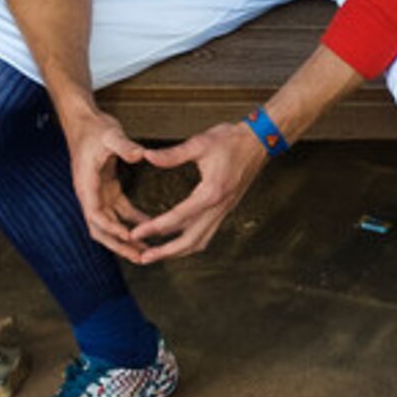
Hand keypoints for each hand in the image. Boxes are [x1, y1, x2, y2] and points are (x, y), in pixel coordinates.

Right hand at [62, 106, 154, 262]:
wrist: (84, 121)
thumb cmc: (94, 128)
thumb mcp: (110, 134)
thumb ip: (123, 145)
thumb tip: (140, 155)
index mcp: (86, 185)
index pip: (95, 214)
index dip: (111, 227)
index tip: (129, 236)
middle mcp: (89, 194)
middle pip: (101, 229)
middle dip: (119, 245)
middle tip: (141, 257)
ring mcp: (98, 193)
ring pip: (110, 224)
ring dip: (126, 238)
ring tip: (147, 251)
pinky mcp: (108, 188)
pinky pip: (120, 210)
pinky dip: (134, 220)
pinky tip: (152, 226)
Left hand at [126, 121, 273, 261]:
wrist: (261, 140)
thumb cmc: (232, 139)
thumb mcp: (200, 143)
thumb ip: (173, 154)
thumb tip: (147, 156)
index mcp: (211, 192)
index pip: (178, 217)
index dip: (153, 227)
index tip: (134, 233)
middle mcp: (219, 206)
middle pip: (190, 240)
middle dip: (165, 252)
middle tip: (143, 258)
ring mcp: (224, 210)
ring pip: (200, 241)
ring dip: (177, 251)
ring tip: (157, 255)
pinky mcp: (226, 209)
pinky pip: (207, 234)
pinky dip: (190, 242)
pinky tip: (178, 241)